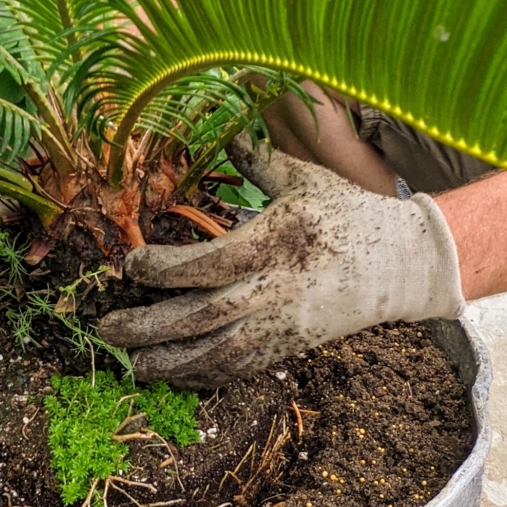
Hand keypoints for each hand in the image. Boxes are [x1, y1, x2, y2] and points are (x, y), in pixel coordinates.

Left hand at [99, 135, 463, 387]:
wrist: (402, 264)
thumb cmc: (348, 215)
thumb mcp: (304, 180)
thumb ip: (258, 161)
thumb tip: (227, 131)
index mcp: (274, 243)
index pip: (208, 264)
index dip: (163, 269)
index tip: (129, 265)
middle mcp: (275, 290)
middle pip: (202, 317)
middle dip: (148, 326)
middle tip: (104, 327)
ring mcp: (282, 325)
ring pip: (216, 353)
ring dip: (168, 361)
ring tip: (131, 363)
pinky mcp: (289, 347)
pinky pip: (239, 368)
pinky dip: (203, 375)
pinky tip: (173, 373)